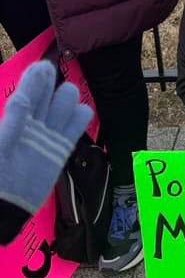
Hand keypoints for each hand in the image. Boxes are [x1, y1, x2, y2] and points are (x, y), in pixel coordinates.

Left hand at [0, 60, 92, 213]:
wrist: (4, 208)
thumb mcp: (3, 147)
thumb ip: (13, 123)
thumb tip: (20, 100)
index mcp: (15, 119)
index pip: (28, 90)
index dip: (36, 78)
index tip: (42, 69)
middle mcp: (34, 121)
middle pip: (50, 90)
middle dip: (50, 84)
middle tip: (48, 82)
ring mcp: (50, 132)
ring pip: (68, 100)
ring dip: (67, 98)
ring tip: (61, 104)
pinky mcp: (63, 147)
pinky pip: (81, 121)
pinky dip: (82, 115)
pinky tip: (77, 117)